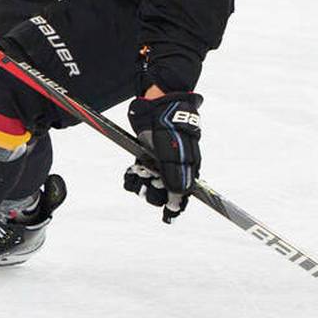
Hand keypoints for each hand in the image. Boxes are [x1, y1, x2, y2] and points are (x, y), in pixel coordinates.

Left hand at [124, 92, 202, 222]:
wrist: (156, 102)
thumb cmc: (170, 126)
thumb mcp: (174, 152)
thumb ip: (177, 175)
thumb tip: (179, 198)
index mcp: (186, 168)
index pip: (183, 194)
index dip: (176, 205)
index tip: (169, 214)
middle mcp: (172, 168)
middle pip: (164, 194)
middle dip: (155, 191)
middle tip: (151, 178)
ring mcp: (157, 164)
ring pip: (149, 187)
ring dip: (141, 185)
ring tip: (139, 173)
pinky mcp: (143, 158)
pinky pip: (137, 177)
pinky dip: (132, 179)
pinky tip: (131, 173)